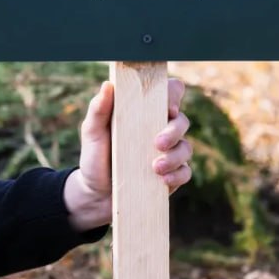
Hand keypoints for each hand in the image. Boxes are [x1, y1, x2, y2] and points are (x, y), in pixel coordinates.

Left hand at [63, 77, 192, 231]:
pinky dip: (177, 175)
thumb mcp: (92, 132)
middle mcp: (159, 130)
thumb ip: (99, 109)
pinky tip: (163, 180)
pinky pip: (185, 172)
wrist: (95, 194)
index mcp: (143, 114)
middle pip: (182, 121)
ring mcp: (167, 153)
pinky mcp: (171, 175)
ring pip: (186, 147)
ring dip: (174, 156)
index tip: (167, 107)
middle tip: (157, 143)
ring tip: (155, 168)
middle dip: (174, 130)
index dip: (173, 94)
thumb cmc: (94, 157)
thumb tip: (108, 85)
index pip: (168, 94)